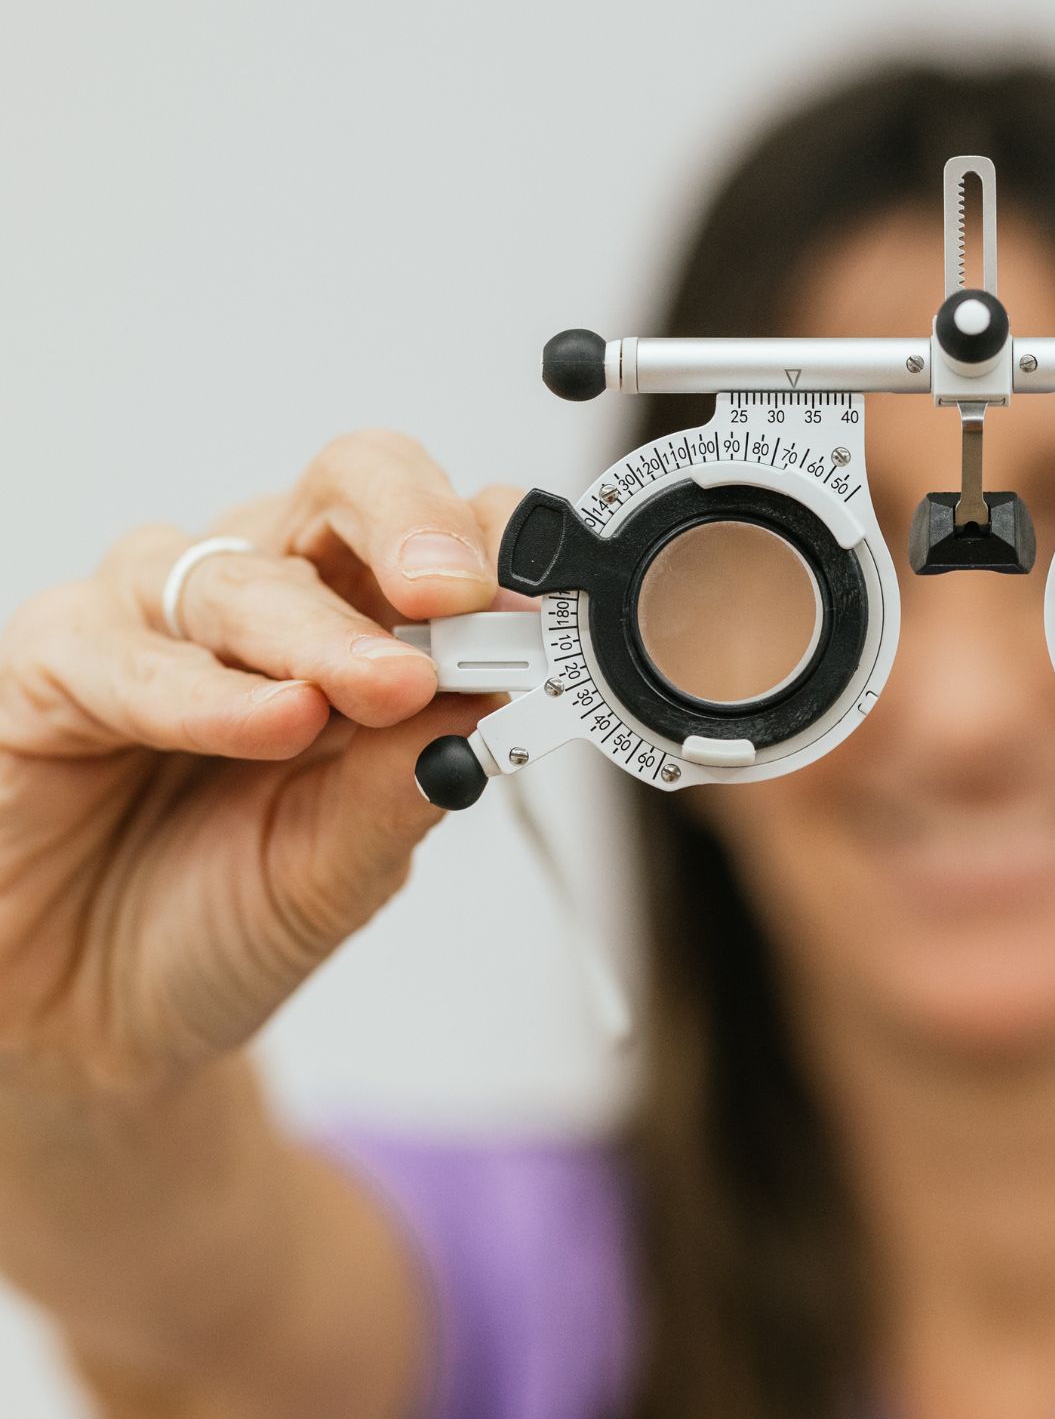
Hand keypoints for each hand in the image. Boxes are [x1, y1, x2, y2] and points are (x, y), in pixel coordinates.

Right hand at [0, 432, 521, 1092]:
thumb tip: (504, 688)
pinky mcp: (49, 663)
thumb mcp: (350, 860)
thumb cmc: (231, 918)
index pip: (445, 531)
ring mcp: (155, 617)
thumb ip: (417, 767)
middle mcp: (269, 593)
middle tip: (461, 594)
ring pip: (242, 573)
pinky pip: (125, 652)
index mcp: (365, 618)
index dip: (499, 548)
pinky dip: (208, 693)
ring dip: (322, 632)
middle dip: (416, 527)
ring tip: (384, 688)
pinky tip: (275, 723)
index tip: (549, 606)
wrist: (100, 1022)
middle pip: (349, 487)